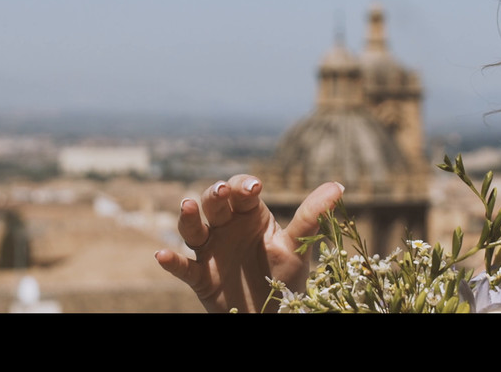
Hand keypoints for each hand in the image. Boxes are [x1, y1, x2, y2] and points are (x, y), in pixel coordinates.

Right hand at [155, 174, 344, 312]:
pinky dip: (171, 261)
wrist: (270, 315)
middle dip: (216, 194)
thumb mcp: (297, 246)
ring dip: (188, 217)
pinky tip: (162, 255)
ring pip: (193, 228)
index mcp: (249, 215)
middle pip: (215, 203)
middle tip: (223, 190)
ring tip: (187, 207)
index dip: (245, 185)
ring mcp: (211, 250)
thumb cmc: (283, 277)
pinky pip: (183, 267)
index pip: (242, 190)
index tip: (255, 188)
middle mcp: (226, 227)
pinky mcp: (200, 276)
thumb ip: (312, 216)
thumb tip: (338, 186)